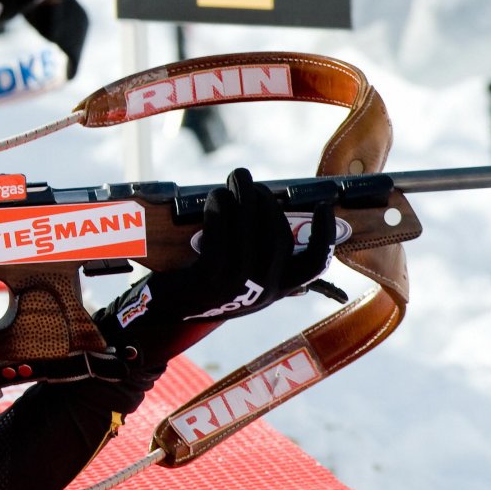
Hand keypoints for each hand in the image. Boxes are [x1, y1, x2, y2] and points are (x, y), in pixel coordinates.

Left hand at [100, 168, 342, 363]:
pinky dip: (221, 210)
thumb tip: (265, 203)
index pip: (314, 266)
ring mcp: (238, 287)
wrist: (165, 311)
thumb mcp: (240, 276)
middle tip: (252, 183)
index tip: (325, 205)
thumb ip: (259, 252)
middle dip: (268, 202)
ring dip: (244, 198)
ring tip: (236, 178)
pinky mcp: (210, 280)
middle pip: (280, 237)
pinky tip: (216, 196)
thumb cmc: (202, 282)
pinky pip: (221, 236)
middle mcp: (264, 291)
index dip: (325, 235)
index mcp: (277, 289)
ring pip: (250, 232)